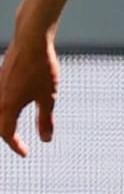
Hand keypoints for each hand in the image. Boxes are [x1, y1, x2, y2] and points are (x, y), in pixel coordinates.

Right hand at [0, 28, 57, 157]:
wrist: (31, 40)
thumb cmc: (41, 67)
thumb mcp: (48, 97)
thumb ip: (45, 120)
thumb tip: (45, 139)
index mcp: (7, 106)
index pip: (7, 133)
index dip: (16, 146)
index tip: (25, 153)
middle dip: (7, 135)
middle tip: (19, 144)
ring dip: (4, 122)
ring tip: (14, 127)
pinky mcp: (0, 78)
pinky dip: (4, 108)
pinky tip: (13, 106)